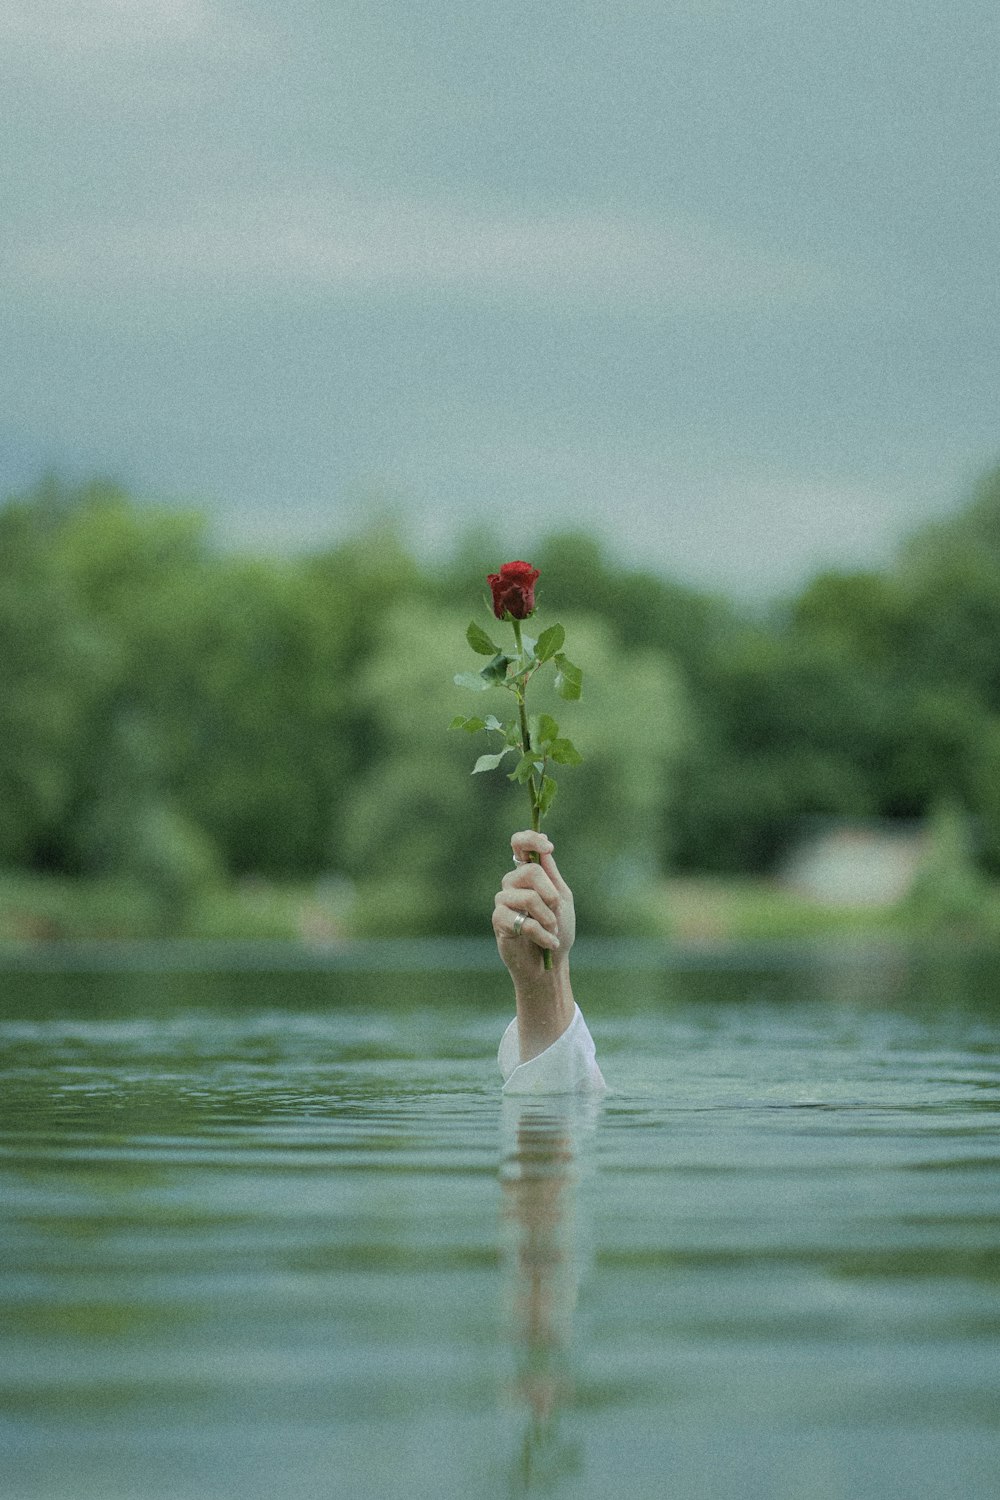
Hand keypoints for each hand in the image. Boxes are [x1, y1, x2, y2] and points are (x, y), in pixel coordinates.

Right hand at [493, 830, 575, 982]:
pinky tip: (548, 943)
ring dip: (548, 918)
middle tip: (557, 911)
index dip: (530, 840)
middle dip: (551, 894)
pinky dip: (542, 934)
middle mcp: (512, 884)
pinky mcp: (498, 922)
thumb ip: (551, 875)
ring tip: (552, 931)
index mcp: (528, 874)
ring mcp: (503, 902)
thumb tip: (543, 850)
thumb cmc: (557, 930)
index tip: (548, 848)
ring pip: (528, 897)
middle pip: (530, 871)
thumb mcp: (561, 899)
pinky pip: (523, 921)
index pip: (519, 845)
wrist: (550, 965)